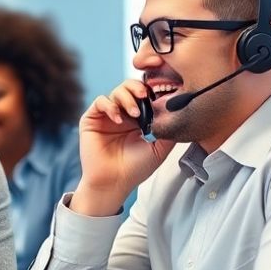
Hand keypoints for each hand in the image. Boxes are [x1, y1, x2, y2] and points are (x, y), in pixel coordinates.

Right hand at [70, 80, 176, 216]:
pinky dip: (110, 106)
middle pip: (130, 87)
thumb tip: (178, 109)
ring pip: (116, 91)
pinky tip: (118, 120)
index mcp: (139, 118)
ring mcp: (107, 115)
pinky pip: (100, 102)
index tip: (159, 94)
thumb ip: (169, 128)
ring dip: (127, 98)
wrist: (114, 182)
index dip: (151, 90)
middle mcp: (123, 114)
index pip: (145, 94)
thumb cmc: (136, 168)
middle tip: (145, 96)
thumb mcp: (160, 147)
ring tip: (133, 114)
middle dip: (138, 88)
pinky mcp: (92, 119)